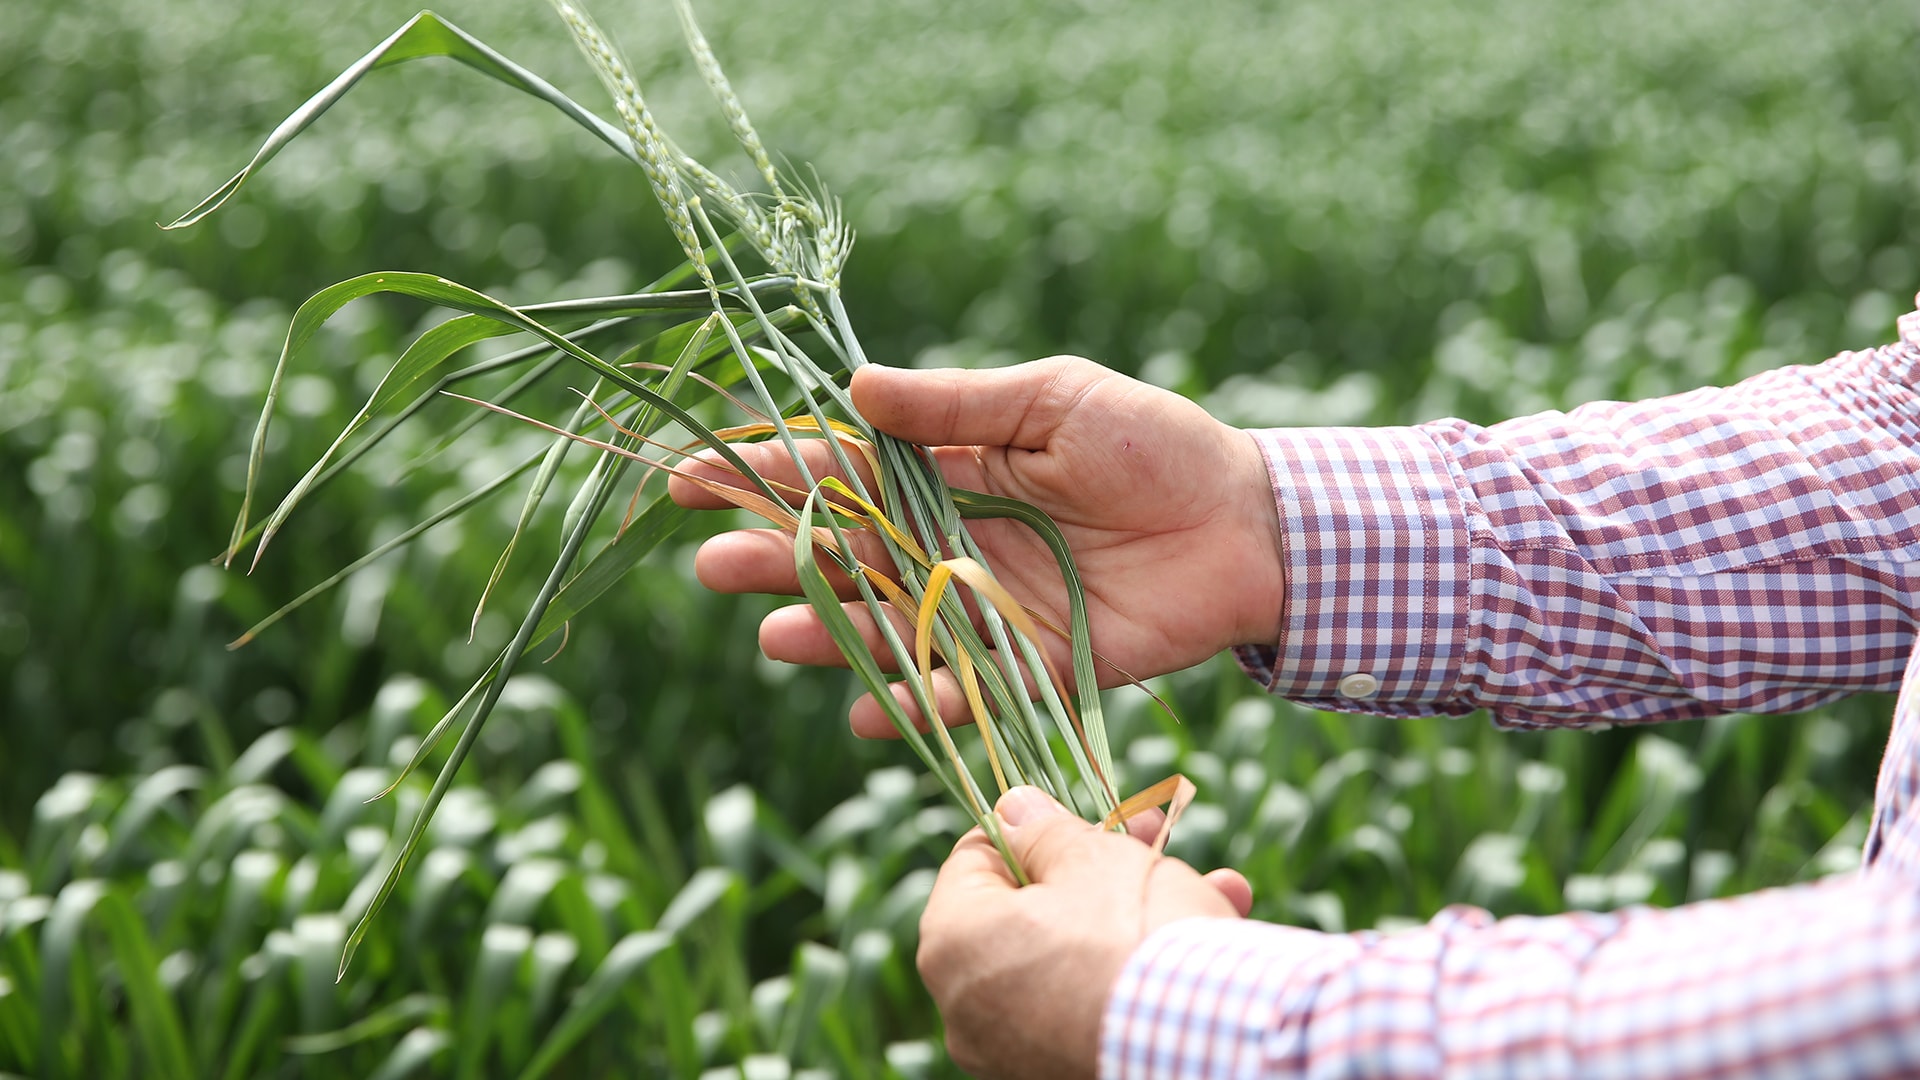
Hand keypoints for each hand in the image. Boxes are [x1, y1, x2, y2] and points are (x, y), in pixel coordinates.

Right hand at [667, 355, 1284, 736]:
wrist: (1250, 522)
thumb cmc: (1155, 443)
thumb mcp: (1054, 399)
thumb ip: (958, 404)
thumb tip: (855, 384)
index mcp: (952, 469)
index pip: (844, 473)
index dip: (771, 475)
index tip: (695, 478)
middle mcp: (955, 542)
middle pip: (850, 557)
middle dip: (779, 560)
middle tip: (713, 568)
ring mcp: (989, 607)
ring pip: (893, 628)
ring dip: (834, 634)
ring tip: (777, 637)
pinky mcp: (1035, 666)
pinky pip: (967, 690)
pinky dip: (920, 705)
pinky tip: (870, 710)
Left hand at [918, 786, 1252, 1078]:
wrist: (1203, 1042)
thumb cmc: (1133, 937)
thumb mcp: (1090, 858)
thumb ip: (1044, 830)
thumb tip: (1015, 810)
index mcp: (953, 941)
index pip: (973, 860)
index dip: (1029, 829)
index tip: (1078, 818)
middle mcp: (966, 1006)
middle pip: (1028, 909)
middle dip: (1097, 869)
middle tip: (1148, 838)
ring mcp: (1010, 1049)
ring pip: (1070, 955)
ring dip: (1132, 914)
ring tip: (1204, 885)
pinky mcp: (1060, 1071)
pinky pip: (1091, 1002)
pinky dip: (1133, 970)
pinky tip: (1201, 934)